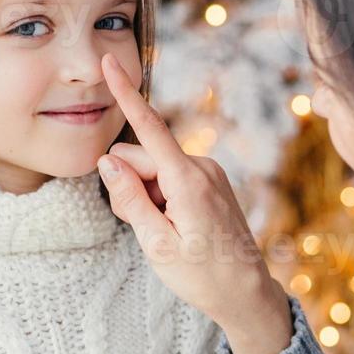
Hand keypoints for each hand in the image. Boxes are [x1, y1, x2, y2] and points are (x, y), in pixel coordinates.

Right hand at [96, 53, 292, 353]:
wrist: (245, 292)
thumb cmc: (202, 275)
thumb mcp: (156, 244)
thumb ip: (130, 199)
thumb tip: (108, 161)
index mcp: (188, 181)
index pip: (148, 129)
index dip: (126, 95)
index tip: (110, 61)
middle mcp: (201, 167)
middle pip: (140, 157)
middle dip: (130, 185)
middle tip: (145, 228)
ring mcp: (208, 172)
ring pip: (153, 169)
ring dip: (146, 196)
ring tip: (165, 232)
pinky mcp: (210, 181)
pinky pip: (170, 178)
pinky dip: (161, 198)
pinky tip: (176, 226)